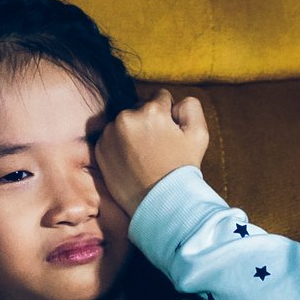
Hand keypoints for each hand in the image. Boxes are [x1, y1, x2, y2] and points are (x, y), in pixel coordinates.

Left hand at [95, 89, 208, 215]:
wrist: (159, 202)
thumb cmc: (182, 169)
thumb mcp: (199, 135)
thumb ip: (190, 107)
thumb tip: (173, 102)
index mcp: (152, 111)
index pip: (160, 97)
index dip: (167, 115)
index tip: (169, 133)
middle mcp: (126, 117)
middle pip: (139, 108)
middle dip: (148, 122)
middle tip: (157, 148)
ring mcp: (110, 133)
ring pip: (124, 123)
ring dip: (132, 133)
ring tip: (144, 157)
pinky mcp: (100, 149)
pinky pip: (111, 138)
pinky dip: (119, 146)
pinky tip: (131, 162)